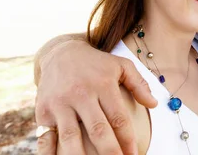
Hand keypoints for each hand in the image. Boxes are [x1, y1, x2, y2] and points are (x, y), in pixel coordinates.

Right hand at [35, 39, 156, 154]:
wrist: (60, 53)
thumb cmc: (96, 64)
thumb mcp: (121, 66)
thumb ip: (139, 84)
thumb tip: (154, 104)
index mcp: (103, 84)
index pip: (118, 118)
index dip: (127, 140)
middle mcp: (81, 94)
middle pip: (97, 130)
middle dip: (110, 152)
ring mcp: (60, 103)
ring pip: (71, 137)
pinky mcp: (43, 111)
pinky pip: (46, 138)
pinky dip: (51, 154)